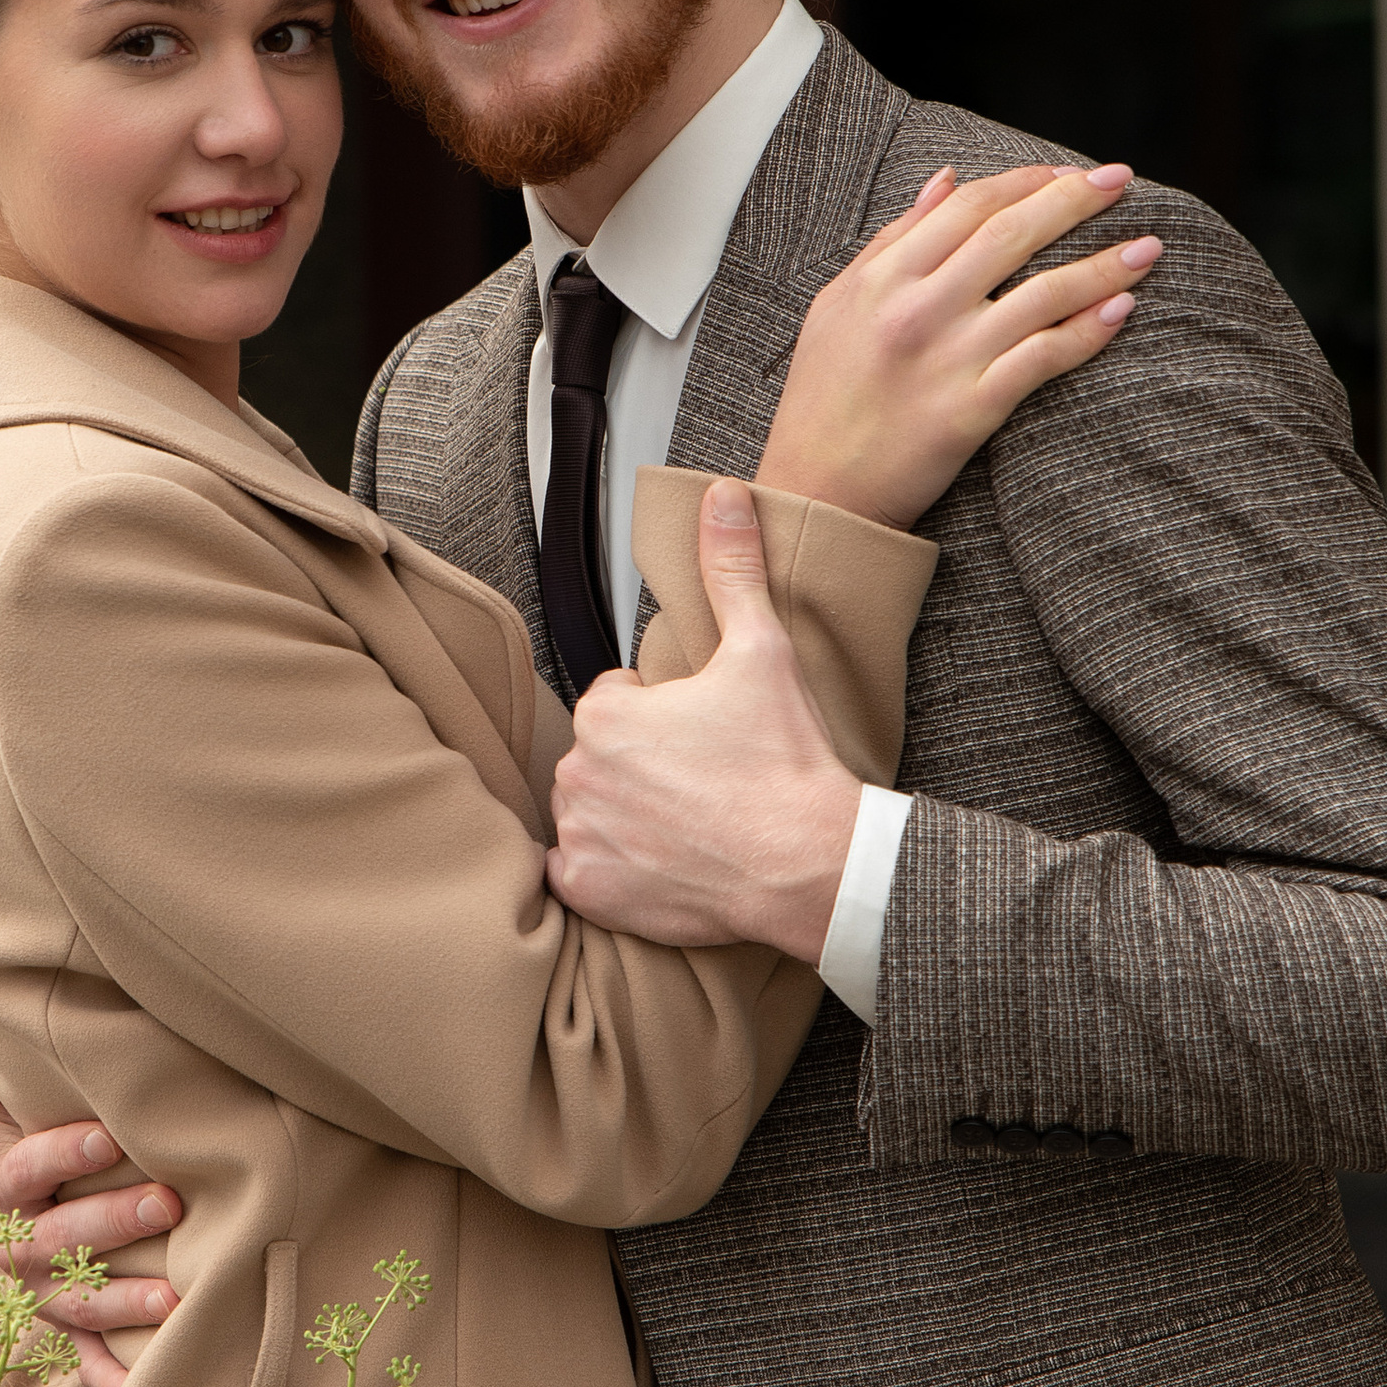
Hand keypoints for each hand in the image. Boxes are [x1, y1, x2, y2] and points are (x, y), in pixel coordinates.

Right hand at [0, 1015, 180, 1386]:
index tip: (110, 1135)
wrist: (43, 1231)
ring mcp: (46, 1302)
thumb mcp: (16, 1113)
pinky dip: (115, 1378)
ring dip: (124, 1302)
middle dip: (111, 1224)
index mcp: (5, 1197)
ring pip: (78, 1307)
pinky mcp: (77, 1342)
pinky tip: (146, 1381)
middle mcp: (19, 1254)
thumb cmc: (45, 1160)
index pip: (23, 1175)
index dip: (61, 1156)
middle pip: (57, 1242)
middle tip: (169, 1203)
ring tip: (177, 1293)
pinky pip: (92, 1366)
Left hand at [545, 480, 859, 962]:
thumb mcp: (761, 649)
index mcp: (604, 713)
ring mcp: (580, 836)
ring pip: (591, 811)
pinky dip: (609, 871)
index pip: (619, 701)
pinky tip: (660, 862)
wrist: (809, 863)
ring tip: (691, 822)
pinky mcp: (589, 890)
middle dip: (643, 764)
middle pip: (602, 756)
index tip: (708, 736)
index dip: (666, 715)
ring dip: (625, 815)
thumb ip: (732, 568)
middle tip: (706, 781)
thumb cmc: (785, 761)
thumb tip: (722, 496)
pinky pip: (578, 873)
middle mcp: (576, 773)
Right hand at [757, 159, 1159, 528]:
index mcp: (883, 277)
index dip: (1025, 181)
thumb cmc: (824, 397)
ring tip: (1147, 248)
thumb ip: (893, 239)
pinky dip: (1088, 330)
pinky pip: (1044, 358)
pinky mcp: (972, 408)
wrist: (816, 490)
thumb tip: (945, 180)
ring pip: (1042, 294)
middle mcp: (916, 309)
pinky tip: (1122, 310)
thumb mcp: (838, 303)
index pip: (967, 206)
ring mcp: (947, 358)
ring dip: (1103, 265)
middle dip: (1074, 200)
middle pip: (1011, 234)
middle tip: (1121, 181)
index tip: (1067, 172)